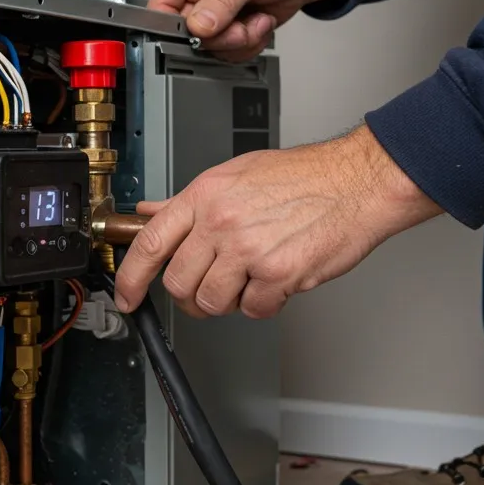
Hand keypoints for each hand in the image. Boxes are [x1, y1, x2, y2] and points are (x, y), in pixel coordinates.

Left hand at [113, 126, 441, 318]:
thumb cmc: (304, 176)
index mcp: (204, 196)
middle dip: (189, 295)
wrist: (357, 181)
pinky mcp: (279, 274)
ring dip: (228, 300)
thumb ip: (189, 201)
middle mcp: (220, 223)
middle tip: (209, 287)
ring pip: (212, 301)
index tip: (127, 296)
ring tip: (249, 279)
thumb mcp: (234, 175)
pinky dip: (263, 304)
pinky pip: (253, 309)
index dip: (130, 278)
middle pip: (178, 283)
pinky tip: (275, 281)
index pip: (149, 243)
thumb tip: (151, 213)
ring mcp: (248, 250)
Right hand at [148, 0, 350, 60]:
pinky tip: (258, 22)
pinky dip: (249, 44)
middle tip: (242, 24)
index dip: (177, 27)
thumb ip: (223, 0)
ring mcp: (210, 13)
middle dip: (221, 36)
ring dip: (239, 41)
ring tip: (255, 18)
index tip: (200, 33)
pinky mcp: (227, 28)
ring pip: (209, 48)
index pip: (160, 7)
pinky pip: (227, 52)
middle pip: (186, 35)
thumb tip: (199, 25)